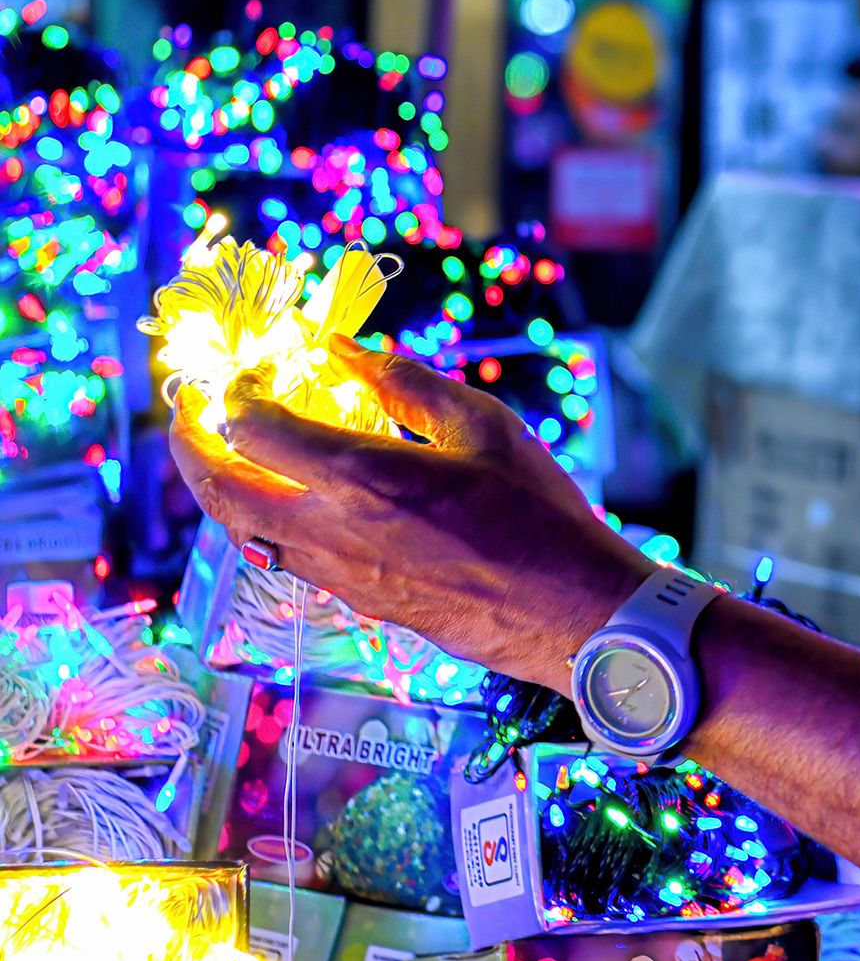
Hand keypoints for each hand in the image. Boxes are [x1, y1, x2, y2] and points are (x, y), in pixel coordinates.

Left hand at [169, 336, 654, 690]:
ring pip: (243, 530)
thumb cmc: (538, 514)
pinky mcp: (357, 601)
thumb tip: (346, 350)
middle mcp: (334, 530)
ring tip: (230, 451)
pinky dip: (265, 519)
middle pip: (220, 489)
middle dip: (190, 444)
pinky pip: (285, 555)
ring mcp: (340, 574)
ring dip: (222, 486)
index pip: (254, 428)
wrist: (568, 610)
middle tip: (190, 411)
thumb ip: (407, 383)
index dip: (235, 391)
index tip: (247, 369)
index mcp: (365, 477)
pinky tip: (293, 498)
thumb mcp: (485, 427)